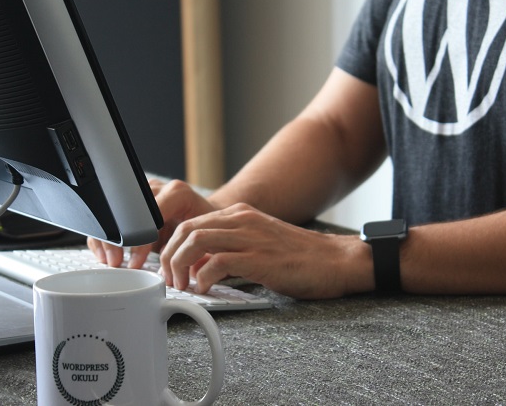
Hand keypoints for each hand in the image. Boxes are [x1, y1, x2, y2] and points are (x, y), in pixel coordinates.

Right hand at [87, 178, 218, 267]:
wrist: (208, 218)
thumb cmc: (208, 229)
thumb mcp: (204, 238)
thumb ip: (190, 249)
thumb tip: (177, 272)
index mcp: (177, 193)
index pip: (149, 215)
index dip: (139, 240)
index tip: (136, 262)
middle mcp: (158, 189)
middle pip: (127, 211)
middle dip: (118, 240)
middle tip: (116, 262)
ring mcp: (143, 193)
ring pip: (115, 212)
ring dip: (108, 238)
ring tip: (111, 260)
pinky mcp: (134, 202)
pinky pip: (112, 216)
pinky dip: (106, 236)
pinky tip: (106, 253)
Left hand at [158, 203, 373, 299]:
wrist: (337, 261)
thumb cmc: (301, 258)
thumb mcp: (258, 245)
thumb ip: (228, 250)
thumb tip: (197, 267)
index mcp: (240, 215)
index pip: (190, 221)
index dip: (172, 246)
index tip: (169, 268)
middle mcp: (242, 219)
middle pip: (186, 228)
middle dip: (169, 255)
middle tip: (171, 280)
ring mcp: (251, 236)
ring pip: (195, 240)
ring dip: (180, 265)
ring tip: (183, 285)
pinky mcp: (259, 258)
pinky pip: (216, 262)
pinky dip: (203, 278)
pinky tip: (206, 290)